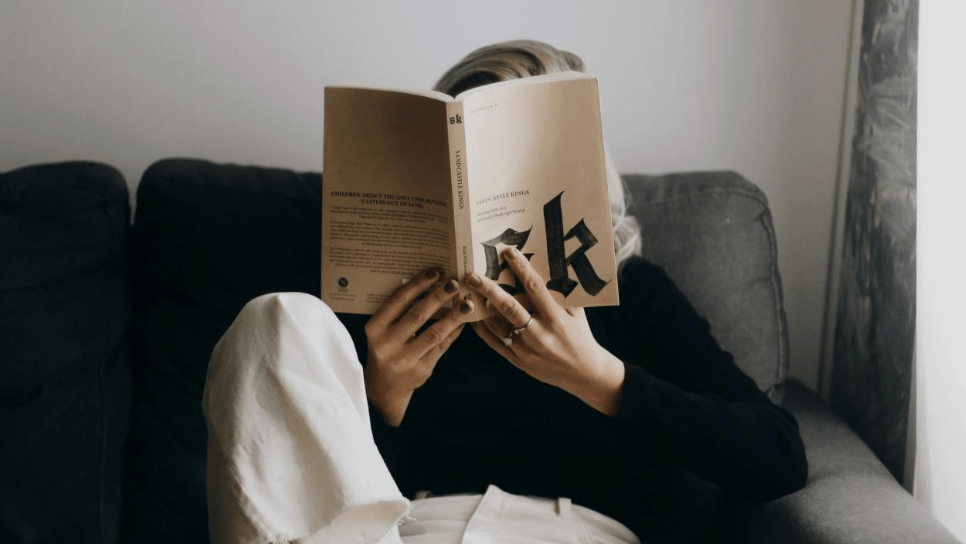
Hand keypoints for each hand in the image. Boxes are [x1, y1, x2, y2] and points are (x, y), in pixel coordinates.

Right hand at [365, 267, 474, 425]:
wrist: (384, 387)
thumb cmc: (386, 348)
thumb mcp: (382, 330)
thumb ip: (400, 311)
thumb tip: (430, 283)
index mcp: (375, 328)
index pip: (398, 301)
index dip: (418, 284)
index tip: (435, 271)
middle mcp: (387, 344)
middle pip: (417, 315)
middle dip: (438, 297)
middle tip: (454, 282)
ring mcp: (404, 359)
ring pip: (434, 333)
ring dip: (453, 316)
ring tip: (467, 303)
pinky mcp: (421, 370)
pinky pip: (442, 347)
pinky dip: (454, 332)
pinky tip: (463, 321)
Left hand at [466, 248, 624, 415]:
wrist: (583, 373)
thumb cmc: (580, 336)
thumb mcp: (577, 314)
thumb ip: (562, 294)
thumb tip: (548, 267)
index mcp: (556, 318)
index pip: (535, 288)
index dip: (521, 268)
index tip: (508, 252)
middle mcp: (540, 333)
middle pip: (509, 306)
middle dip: (488, 289)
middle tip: (471, 275)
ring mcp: (527, 349)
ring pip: (497, 325)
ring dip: (481, 309)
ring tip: (466, 293)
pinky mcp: (518, 361)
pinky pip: (495, 342)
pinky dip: (482, 329)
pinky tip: (473, 316)